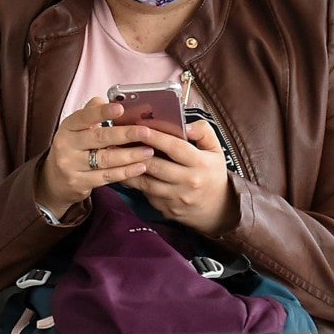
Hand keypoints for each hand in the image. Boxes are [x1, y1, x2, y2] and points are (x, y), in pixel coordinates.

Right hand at [35, 98, 157, 213]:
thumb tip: (110, 100)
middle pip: (98, 138)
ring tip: (149, 151)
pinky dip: (125, 172)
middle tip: (146, 132)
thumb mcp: (77, 129)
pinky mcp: (78, 182)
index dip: (102, 112)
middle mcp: (66, 145)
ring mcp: (70, 165)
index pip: (84, 117)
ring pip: (105, 159)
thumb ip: (92, 113)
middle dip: (125, 134)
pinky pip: (106, 176)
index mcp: (68, 127)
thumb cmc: (74, 148)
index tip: (121, 108)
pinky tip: (140, 167)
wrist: (55, 179)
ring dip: (130, 155)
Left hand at [125, 117, 239, 234]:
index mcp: (201, 164)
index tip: (139, 126)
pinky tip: (123, 171)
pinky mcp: (166, 209)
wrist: (217, 208)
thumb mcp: (215, 150)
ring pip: (145, 182)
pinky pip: (145, 193)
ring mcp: (176, 198)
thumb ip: (203, 132)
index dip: (156, 137)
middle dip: (136, 152)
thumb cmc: (211, 172)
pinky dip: (133, 182)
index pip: (175, 148)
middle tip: (120, 139)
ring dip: (129, 168)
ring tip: (116, 154)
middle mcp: (188, 181)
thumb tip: (186, 125)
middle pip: (156, 165)